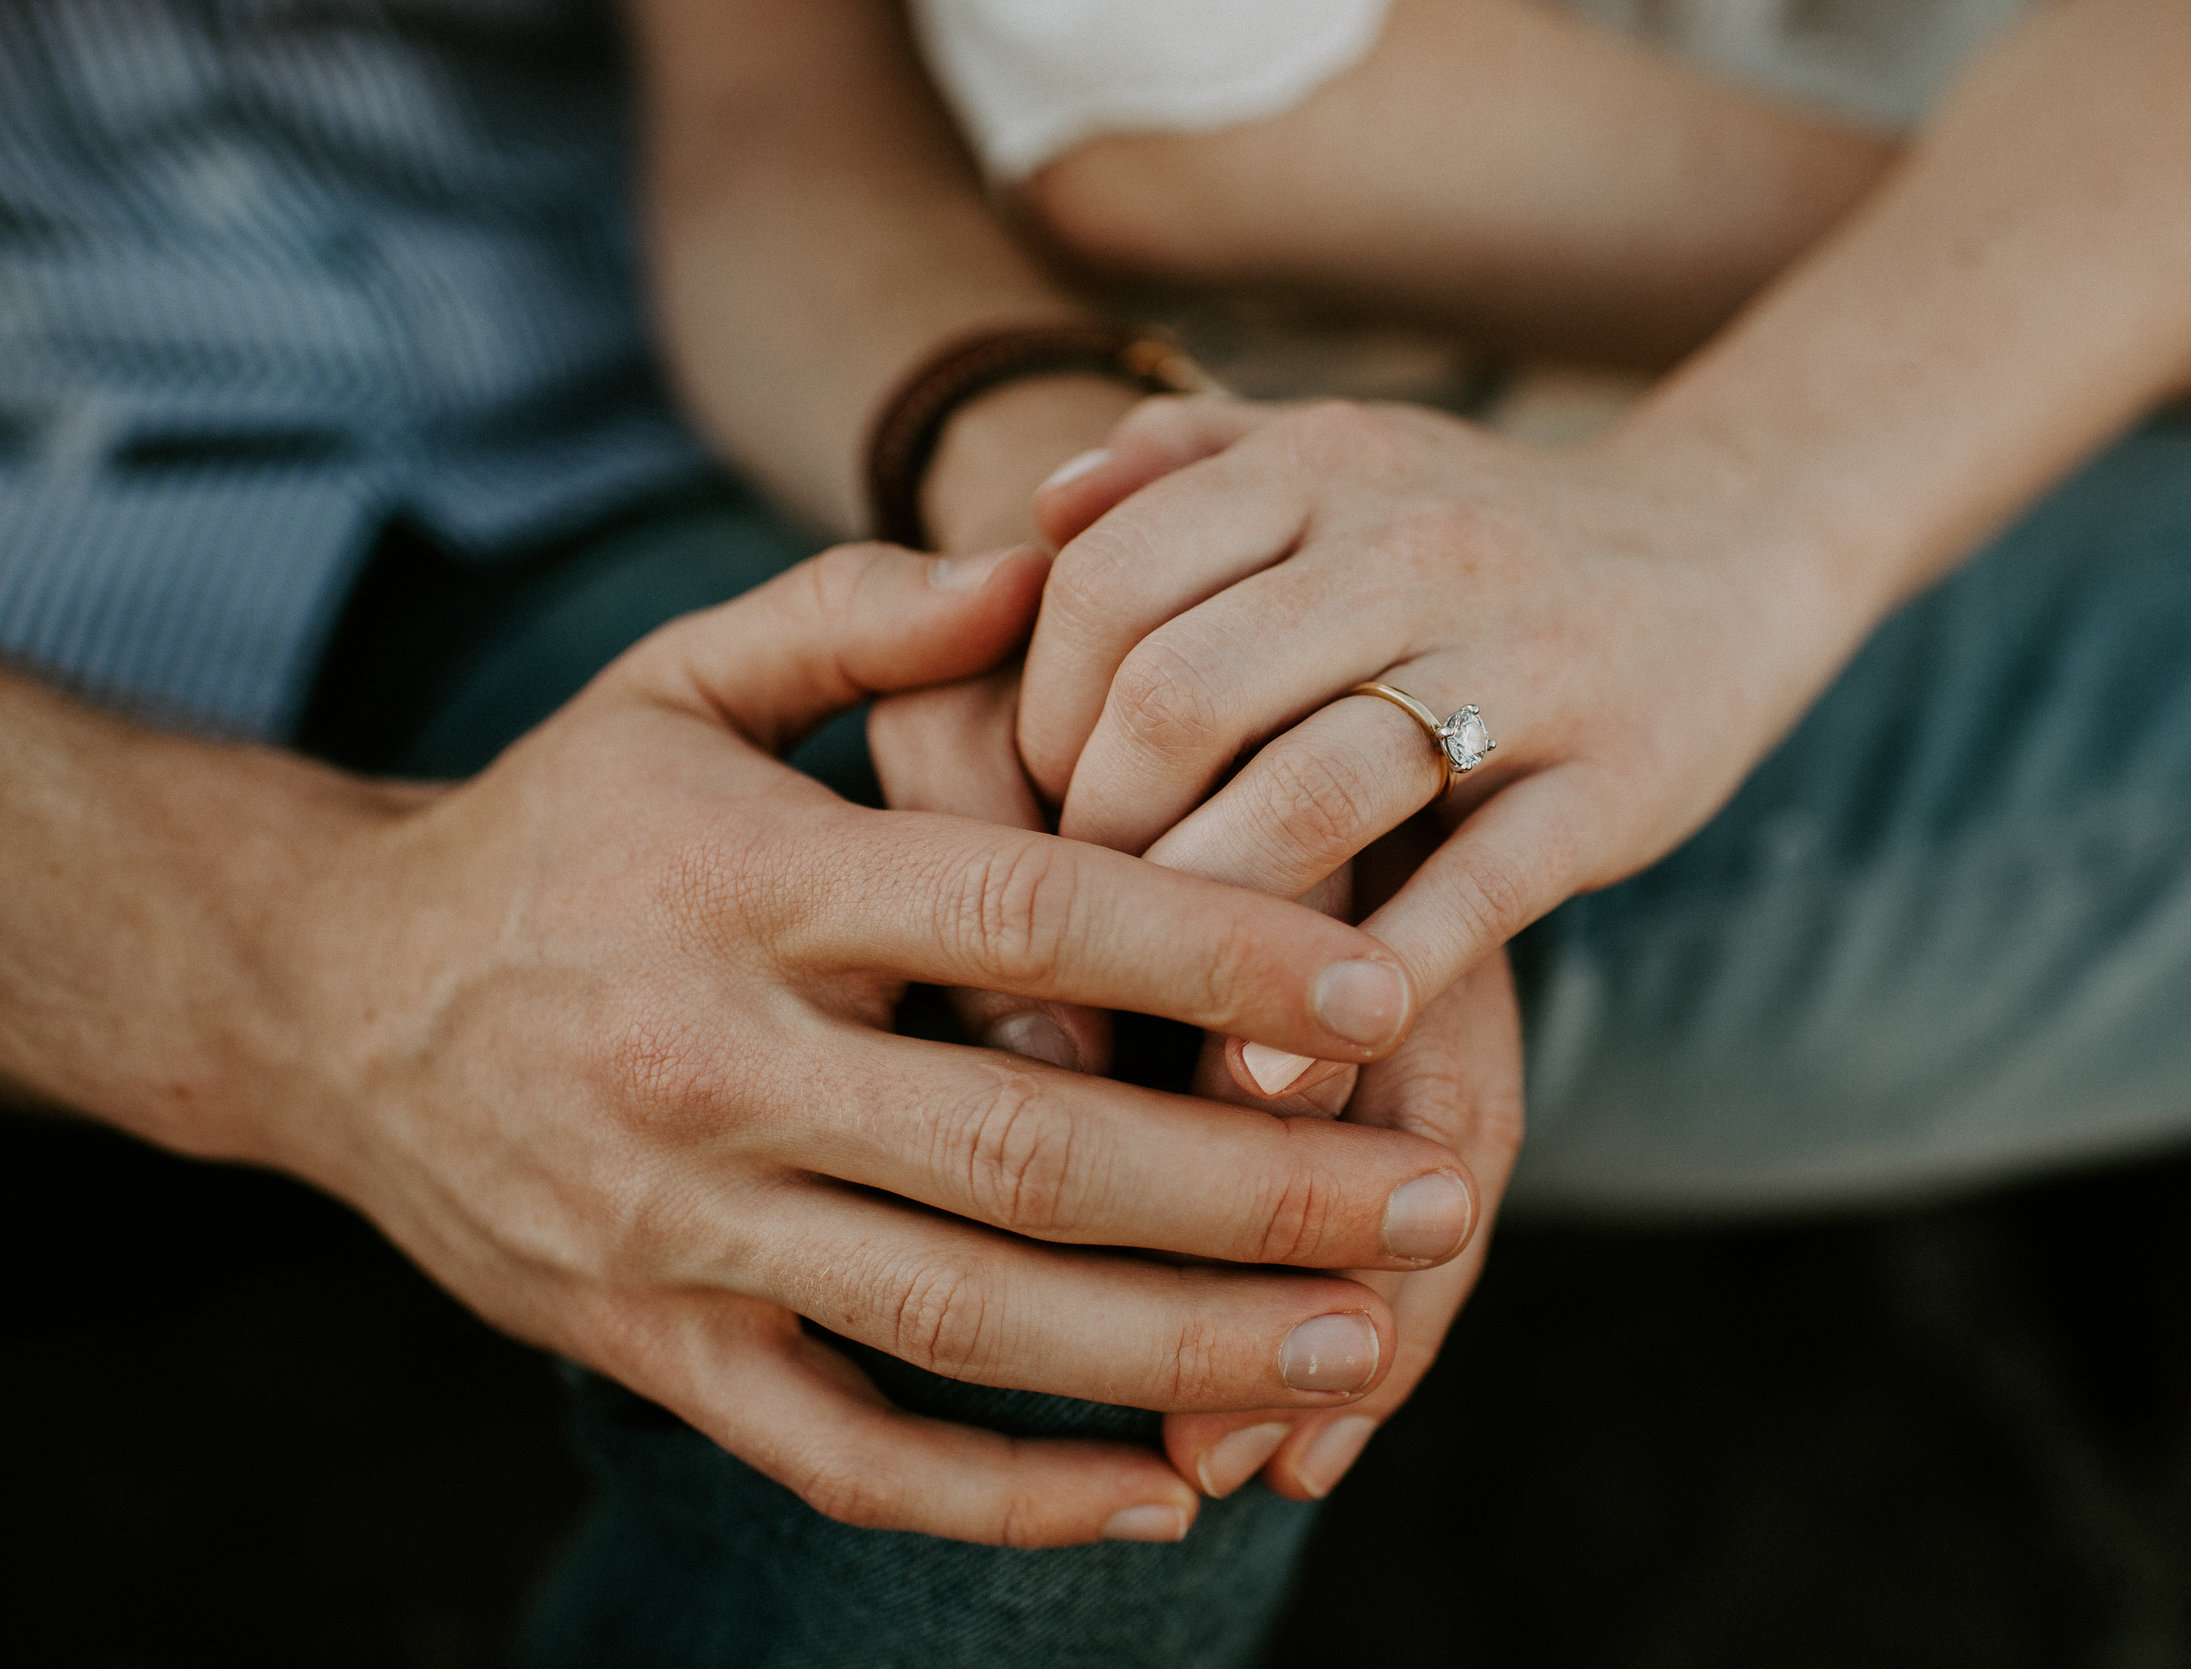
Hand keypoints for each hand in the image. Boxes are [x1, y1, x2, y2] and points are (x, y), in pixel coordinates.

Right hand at [244, 539, 1487, 1548]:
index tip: (1392, 984)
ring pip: (968, 1324)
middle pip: (1035, 1153)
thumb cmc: (559, 823)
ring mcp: (679, 1230)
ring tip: (1362, 1348)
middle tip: (1440, 1205)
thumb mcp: (677, 677)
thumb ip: (862, 616)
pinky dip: (1005, 1500)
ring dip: (1183, 1354)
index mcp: (749, 884)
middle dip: (1261, 1192)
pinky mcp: (650, 1345)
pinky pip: (845, 1455)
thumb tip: (1052, 559)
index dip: (1225, 955)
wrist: (323, 993)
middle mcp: (715, 1067)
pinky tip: (1158, 1503)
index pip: (1025, 920)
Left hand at [1017, 394, 1866, 1009]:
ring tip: (1158, 981)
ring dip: (1202, 910)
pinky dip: (1360, 986)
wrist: (1733, 544)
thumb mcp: (1340, 460)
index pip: (1105, 585)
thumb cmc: (1482, 528)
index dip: (1036, 710)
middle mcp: (1411, 550)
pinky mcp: (1607, 784)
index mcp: (1319, 469)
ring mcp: (1521, 666)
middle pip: (1182, 693)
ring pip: (1314, 792)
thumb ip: (1186, 461)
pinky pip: (1467, 894)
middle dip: (1098, 824)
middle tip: (1082, 902)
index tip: (1036, 796)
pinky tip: (1278, 1061)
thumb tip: (1044, 505)